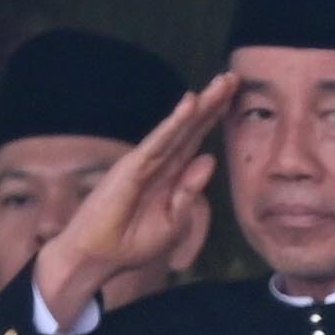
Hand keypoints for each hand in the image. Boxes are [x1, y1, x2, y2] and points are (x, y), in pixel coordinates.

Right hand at [30, 73, 234, 326]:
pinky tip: (191, 104)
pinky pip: (159, 141)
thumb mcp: (174, 221)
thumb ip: (190, 191)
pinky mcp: (132, 166)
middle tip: (234, 77)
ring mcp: (145, 161)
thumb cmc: (132, 243)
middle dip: (213, 103)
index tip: (235, 98)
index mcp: (170, 176)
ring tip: (221, 83)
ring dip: (201, 105)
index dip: (215, 119)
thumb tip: (210, 159)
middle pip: (191, 127)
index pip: (196, 141)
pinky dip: (175, 122)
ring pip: (179, 128)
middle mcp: (159, 162)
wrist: (98, 257)